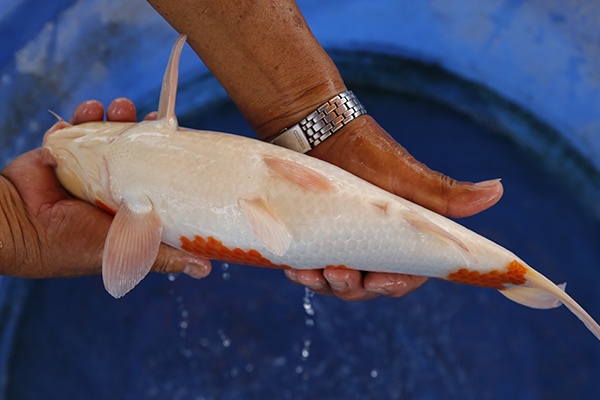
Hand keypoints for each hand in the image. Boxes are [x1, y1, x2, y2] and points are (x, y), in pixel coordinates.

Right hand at [0, 98, 209, 278]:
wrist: (20, 228)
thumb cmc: (75, 245)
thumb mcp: (128, 249)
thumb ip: (164, 256)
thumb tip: (206, 269)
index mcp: (125, 202)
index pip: (153, 171)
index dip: (164, 153)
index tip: (175, 133)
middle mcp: (106, 183)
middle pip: (131, 146)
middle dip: (140, 127)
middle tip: (149, 117)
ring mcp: (80, 166)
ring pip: (105, 132)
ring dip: (113, 115)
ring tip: (118, 107)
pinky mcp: (56, 152)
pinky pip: (72, 128)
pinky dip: (80, 117)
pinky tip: (88, 111)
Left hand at [284, 115, 503, 300]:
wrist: (316, 132)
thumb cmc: (365, 153)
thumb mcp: (403, 175)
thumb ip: (444, 192)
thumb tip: (498, 189)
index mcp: (401, 238)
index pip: (405, 276)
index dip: (392, 285)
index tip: (375, 281)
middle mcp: (373, 246)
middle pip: (368, 287)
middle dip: (352, 289)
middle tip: (336, 275)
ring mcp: (343, 244)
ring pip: (337, 283)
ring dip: (325, 286)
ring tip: (310, 274)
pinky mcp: (316, 240)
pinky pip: (310, 270)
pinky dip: (303, 275)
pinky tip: (294, 270)